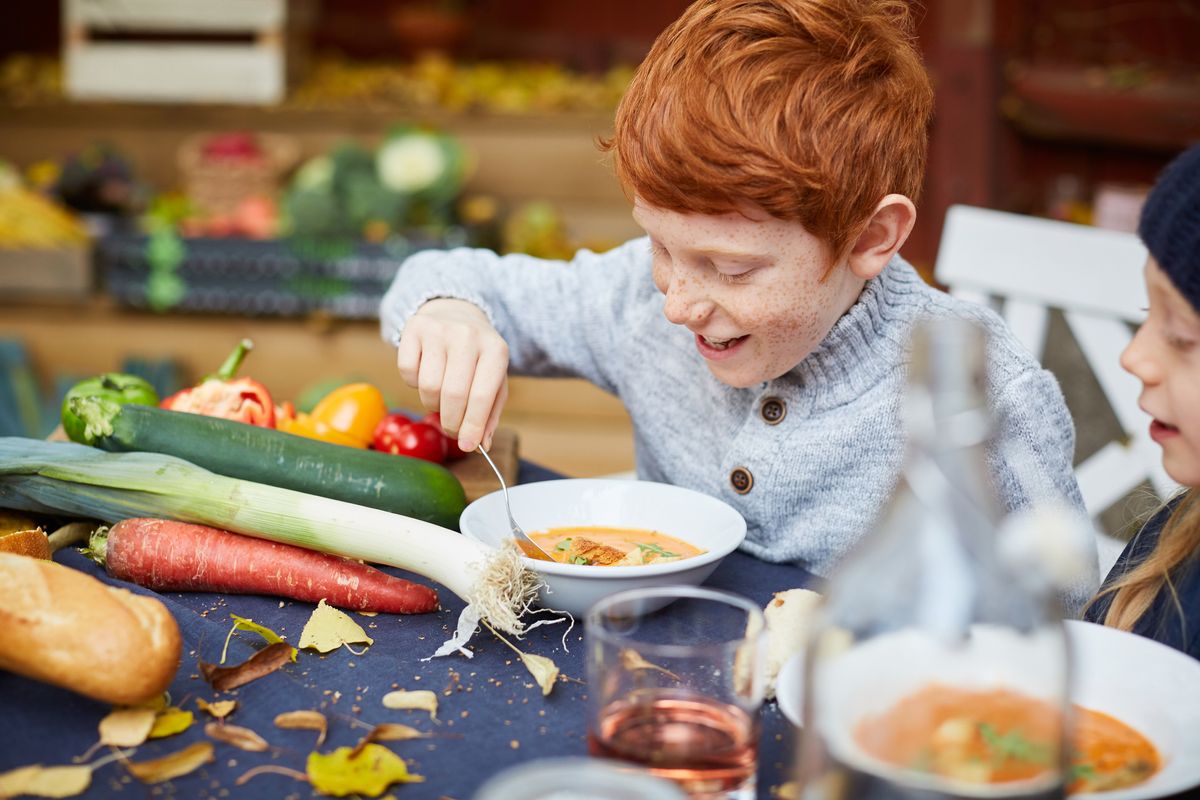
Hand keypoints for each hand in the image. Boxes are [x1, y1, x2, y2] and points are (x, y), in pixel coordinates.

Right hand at [395, 298, 508, 452]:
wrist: (456, 313)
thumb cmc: (477, 357)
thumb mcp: (494, 380)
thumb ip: (490, 413)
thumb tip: (481, 444)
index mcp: (496, 350)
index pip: (482, 396)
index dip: (472, 426)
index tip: (468, 446)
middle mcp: (468, 335)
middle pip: (453, 395)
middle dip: (451, 421)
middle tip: (452, 429)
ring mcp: (439, 329)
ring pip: (428, 387)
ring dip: (432, 403)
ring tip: (442, 396)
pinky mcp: (414, 328)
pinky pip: (407, 372)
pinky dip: (414, 383)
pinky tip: (426, 374)